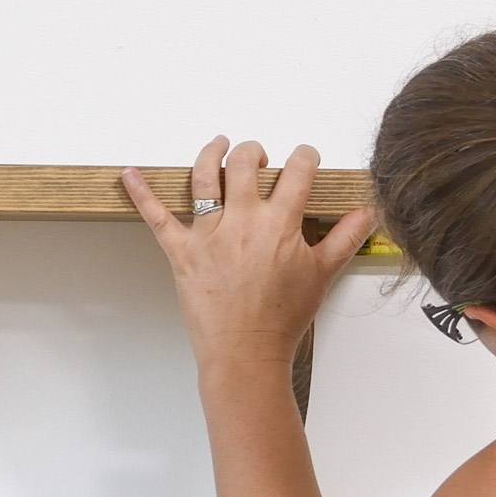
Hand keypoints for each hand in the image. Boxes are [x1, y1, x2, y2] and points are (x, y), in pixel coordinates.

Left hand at [122, 136, 376, 368]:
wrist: (246, 351)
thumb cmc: (282, 318)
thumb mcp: (322, 274)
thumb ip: (345, 237)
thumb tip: (368, 212)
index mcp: (280, 223)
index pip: (297, 171)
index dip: (304, 158)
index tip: (304, 159)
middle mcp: (242, 221)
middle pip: (245, 163)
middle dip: (254, 152)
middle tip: (258, 157)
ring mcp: (209, 234)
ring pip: (204, 177)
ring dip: (211, 153)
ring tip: (218, 145)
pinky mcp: (182, 251)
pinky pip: (157, 217)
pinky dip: (141, 193)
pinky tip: (128, 175)